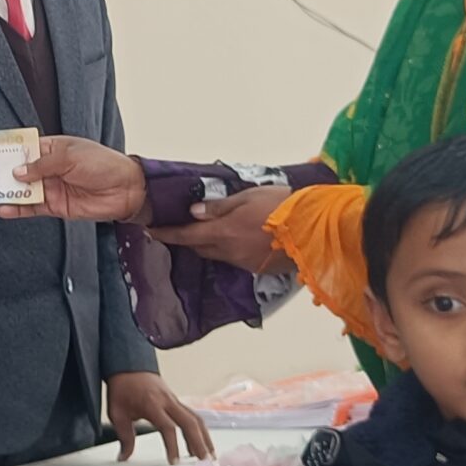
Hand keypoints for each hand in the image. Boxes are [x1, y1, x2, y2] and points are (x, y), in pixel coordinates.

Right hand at [0, 136, 145, 221]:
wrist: (126, 189)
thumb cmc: (102, 164)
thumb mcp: (70, 156)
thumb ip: (42, 165)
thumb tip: (17, 172)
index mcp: (50, 148)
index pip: (21, 149)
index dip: (3, 152)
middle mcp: (47, 168)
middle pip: (16, 172)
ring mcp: (49, 187)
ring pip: (20, 191)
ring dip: (2, 194)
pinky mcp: (54, 206)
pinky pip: (31, 208)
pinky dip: (16, 210)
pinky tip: (2, 209)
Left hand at [105, 371, 214, 464]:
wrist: (127, 365)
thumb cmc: (122, 388)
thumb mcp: (117, 413)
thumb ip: (124, 436)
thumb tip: (124, 457)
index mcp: (152, 404)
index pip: (168, 427)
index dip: (173, 445)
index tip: (174, 461)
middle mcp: (167, 401)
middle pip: (190, 422)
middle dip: (199, 442)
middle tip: (204, 461)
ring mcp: (174, 400)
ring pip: (196, 418)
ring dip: (204, 437)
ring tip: (209, 455)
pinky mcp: (177, 401)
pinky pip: (193, 415)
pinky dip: (199, 429)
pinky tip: (201, 442)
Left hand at [145, 184, 291, 270]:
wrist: (314, 228)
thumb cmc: (282, 205)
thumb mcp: (248, 196)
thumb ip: (219, 207)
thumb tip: (193, 212)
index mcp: (224, 232)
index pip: (187, 235)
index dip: (167, 234)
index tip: (150, 231)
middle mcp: (230, 252)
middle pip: (199, 248)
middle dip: (188, 239)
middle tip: (181, 229)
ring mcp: (245, 264)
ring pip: (217, 256)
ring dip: (209, 246)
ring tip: (211, 233)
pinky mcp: (259, 269)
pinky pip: (235, 261)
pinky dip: (229, 251)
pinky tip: (237, 241)